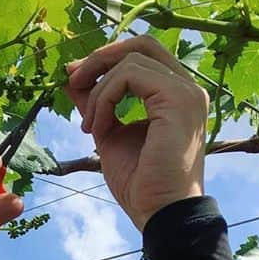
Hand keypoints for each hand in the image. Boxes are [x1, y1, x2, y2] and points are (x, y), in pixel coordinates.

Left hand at [64, 36, 208, 230]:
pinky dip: (103, 99)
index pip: (142, 55)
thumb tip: (74, 80)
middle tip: (72, 80)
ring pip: (130, 61)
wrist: (160, 214)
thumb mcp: (109, 136)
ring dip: (97, 91)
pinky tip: (96, 129)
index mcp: (175, 95)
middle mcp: (186, 88)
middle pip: (141, 44)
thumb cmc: (141, 185)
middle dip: (100, 59)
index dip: (106, 60)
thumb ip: (96, 106)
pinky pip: (128, 77)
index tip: (75, 79)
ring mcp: (185, 92)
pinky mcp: (177, 100)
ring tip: (88, 127)